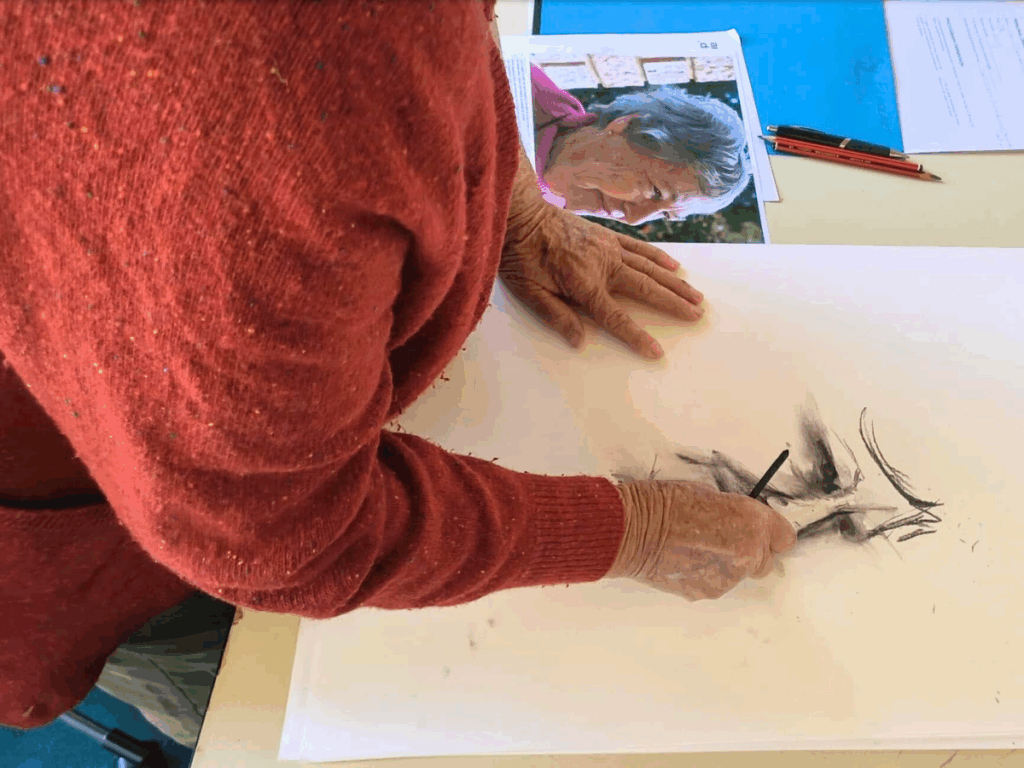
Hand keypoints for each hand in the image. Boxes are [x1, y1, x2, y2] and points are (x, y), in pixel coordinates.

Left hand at [499, 203, 704, 359]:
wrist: (521, 214)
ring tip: (696, 296)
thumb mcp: (528, 292)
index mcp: (583, 283)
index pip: (615, 317)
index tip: (657, 352)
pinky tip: (673, 265)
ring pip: (649, 268)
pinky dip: (658, 256)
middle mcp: (603, 264)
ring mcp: (608, 247)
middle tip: (697, 315)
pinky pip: (638, 247)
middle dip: (673, 304)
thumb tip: (579, 341)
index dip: (637, 337)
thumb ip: (556, 316)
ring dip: (674, 282)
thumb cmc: (520, 256)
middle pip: (645, 288)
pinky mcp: (606, 235)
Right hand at [608, 480, 796, 599]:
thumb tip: (735, 522)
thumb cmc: (664, 502)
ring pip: (738, 574)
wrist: (632, 530)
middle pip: (765, 562)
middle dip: (750, 552)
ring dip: (725, 564)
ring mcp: (727, 578)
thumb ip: (732, 512)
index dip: (771, 534)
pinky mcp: (705, 593)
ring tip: (694, 548)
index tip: (759, 531)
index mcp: (752, 522)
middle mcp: (747, 554)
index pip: (785, 538)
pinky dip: (704, 574)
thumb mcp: (707, 494)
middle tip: (724, 539)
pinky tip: (682, 560)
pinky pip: (715, 583)